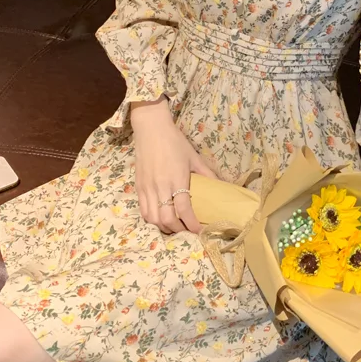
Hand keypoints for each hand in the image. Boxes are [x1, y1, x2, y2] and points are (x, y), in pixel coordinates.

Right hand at [130, 97, 217, 234]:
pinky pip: (143, 210)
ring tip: (174, 226)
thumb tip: (222, 185)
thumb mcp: (194, 157)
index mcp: (176, 179)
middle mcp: (160, 187)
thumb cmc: (175, 141)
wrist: (151, 129)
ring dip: (164, 227)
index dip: (192, 224)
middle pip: (166, 219)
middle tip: (187, 230)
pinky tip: (160, 218)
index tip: (199, 232)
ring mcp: (147, 188)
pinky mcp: (138, 187)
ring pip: (152, 218)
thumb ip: (207, 173)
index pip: (184, 209)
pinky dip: (152, 219)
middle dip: (178, 230)